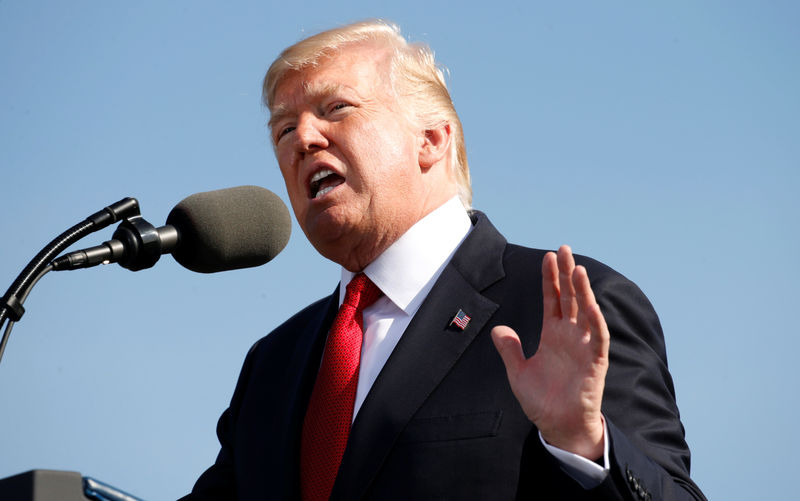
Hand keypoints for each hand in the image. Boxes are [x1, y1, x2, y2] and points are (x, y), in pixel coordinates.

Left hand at [491, 245, 608, 459]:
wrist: (558, 427)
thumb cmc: (542, 401)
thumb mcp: (518, 373)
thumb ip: (509, 350)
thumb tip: (497, 328)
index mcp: (552, 334)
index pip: (552, 299)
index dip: (550, 279)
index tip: (548, 256)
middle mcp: (570, 336)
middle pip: (570, 298)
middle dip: (567, 274)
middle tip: (564, 248)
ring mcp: (584, 347)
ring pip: (586, 312)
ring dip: (583, 291)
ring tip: (577, 269)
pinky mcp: (596, 363)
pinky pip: (598, 339)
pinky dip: (596, 322)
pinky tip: (590, 306)